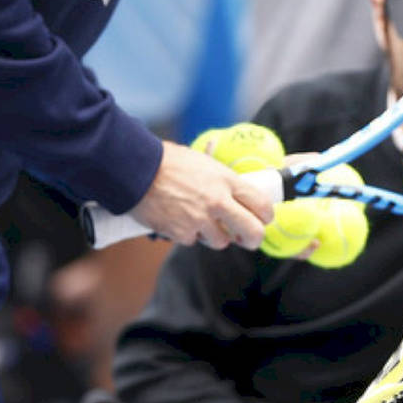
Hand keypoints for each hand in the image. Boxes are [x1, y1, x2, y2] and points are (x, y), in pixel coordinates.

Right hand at [130, 141, 276, 249]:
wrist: (136, 170)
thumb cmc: (168, 161)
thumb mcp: (203, 162)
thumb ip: (222, 180)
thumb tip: (236, 192)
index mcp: (226, 180)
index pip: (261, 203)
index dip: (266, 216)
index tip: (264, 219)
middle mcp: (218, 201)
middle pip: (252, 231)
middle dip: (253, 238)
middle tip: (249, 240)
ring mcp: (200, 219)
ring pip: (221, 241)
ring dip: (214, 236)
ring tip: (200, 221)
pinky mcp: (182, 233)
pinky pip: (193, 241)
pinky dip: (188, 234)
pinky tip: (178, 219)